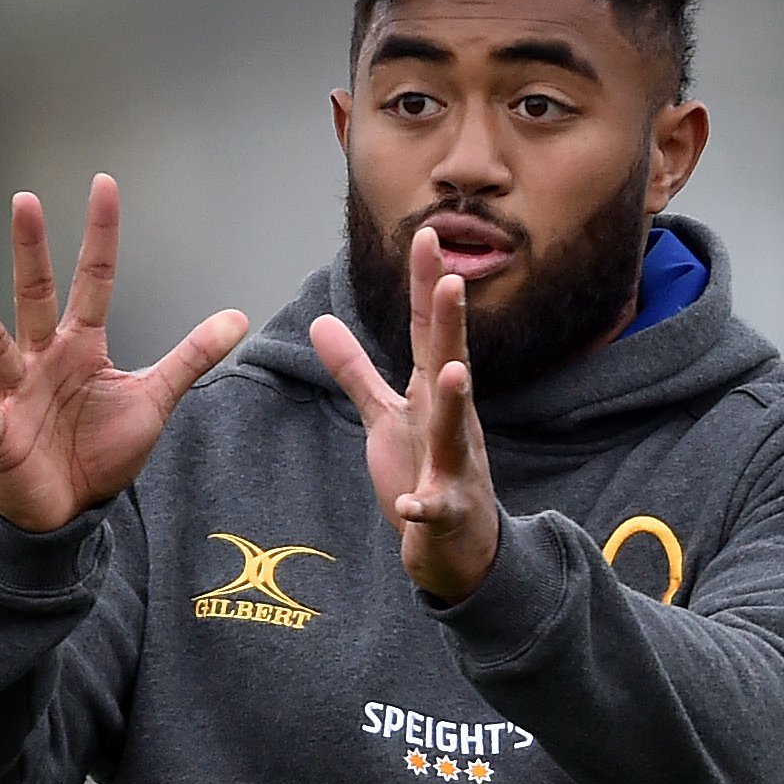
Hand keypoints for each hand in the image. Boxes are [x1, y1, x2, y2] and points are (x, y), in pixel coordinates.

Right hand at [0, 174, 247, 532]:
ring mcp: (17, 394)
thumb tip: (238, 316)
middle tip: (24, 201)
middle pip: (37, 296)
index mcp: (81, 345)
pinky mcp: (1, 436)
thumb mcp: (154, 398)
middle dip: (31, 251)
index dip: (100, 234)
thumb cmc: (100, 448)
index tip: (103, 185)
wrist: (68, 507)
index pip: (94, 278)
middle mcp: (43, 359)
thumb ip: (191, 356)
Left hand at [310, 227, 498, 601]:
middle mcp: (449, 421)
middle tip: (452, 279)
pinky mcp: (445, 511)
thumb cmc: (425, 471)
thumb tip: (321, 321)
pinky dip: (424, 505)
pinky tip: (413, 504)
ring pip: (455, 430)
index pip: (427, 331)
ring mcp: (453, 466)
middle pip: (448, 363)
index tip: (427, 235)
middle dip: (449, 323)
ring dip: (456, 401)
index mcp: (431, 395)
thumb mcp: (386, 416)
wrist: (461, 547)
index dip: (426, 285)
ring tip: (453, 372)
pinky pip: (434, 508)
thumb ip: (354, 370)